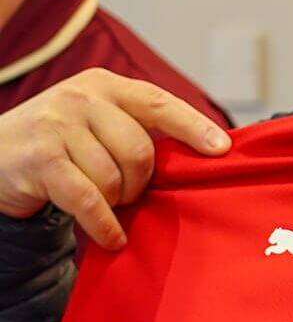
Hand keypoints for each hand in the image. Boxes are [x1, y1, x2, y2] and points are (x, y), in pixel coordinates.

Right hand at [0, 68, 230, 248]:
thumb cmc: (60, 143)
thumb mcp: (96, 122)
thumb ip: (137, 128)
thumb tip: (204, 151)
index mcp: (105, 86)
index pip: (160, 103)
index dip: (194, 127)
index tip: (223, 149)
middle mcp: (81, 98)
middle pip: (140, 150)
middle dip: (142, 182)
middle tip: (130, 193)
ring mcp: (57, 126)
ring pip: (114, 178)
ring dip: (117, 201)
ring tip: (107, 203)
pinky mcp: (40, 160)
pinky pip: (89, 200)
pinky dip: (105, 224)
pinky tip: (112, 236)